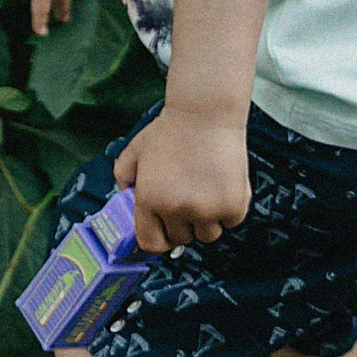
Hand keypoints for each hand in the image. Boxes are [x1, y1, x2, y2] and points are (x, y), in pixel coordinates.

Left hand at [114, 103, 249, 256]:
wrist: (206, 112)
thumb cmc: (173, 129)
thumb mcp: (136, 149)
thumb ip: (123, 175)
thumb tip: (125, 196)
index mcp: (149, 200)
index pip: (151, 244)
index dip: (158, 240)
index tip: (164, 234)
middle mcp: (177, 210)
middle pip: (181, 239)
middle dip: (183, 224)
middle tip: (187, 198)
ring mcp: (207, 210)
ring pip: (207, 235)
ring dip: (207, 220)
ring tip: (206, 190)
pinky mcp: (233, 206)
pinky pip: (230, 222)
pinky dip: (228, 209)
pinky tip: (222, 185)